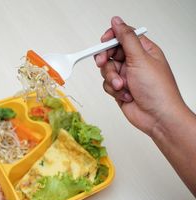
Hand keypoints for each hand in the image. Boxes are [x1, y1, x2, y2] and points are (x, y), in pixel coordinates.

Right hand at [95, 16, 195, 195]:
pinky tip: (126, 95)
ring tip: (123, 86)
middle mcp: (135, 62)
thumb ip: (126, 38)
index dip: (111, 38)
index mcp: (144, 50)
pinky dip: (114, 90)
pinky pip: (107, 85)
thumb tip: (117, 22)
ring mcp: (127, 76)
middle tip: (104, 62)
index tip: (103, 42)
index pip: (123, 36)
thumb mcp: (140, 59)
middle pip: (110, 53)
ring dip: (112, 79)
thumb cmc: (157, 89)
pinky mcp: (120, 89)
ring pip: (106, 70)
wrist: (157, 117)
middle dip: (106, 60)